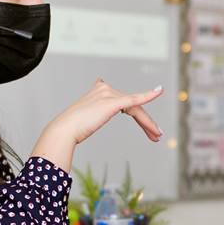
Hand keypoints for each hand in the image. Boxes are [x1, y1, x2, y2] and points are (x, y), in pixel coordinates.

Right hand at [32, 79, 163, 172]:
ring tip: (157, 136)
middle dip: (146, 122)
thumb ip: (92, 112)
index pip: (126, 101)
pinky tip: (159, 91)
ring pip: (136, 108)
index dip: (138, 115)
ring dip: (148, 123)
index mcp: (100, 89)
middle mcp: (106, 89)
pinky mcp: (112, 101)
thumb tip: (90, 110)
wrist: (65, 130)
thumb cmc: (72, 128)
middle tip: (156, 135)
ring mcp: (109, 94)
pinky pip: (134, 99)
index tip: (149, 128)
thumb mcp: (85, 117)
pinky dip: (149, 95)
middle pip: (133, 105)